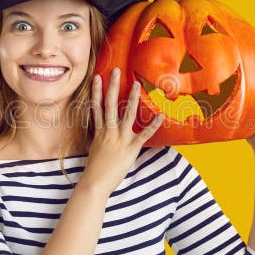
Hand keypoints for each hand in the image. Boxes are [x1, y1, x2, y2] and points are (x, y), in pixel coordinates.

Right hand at [81, 67, 163, 195]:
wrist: (95, 183)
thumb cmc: (94, 168)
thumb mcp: (94, 149)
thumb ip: (99, 137)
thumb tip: (101, 132)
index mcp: (99, 131)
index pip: (96, 107)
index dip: (97, 91)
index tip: (98, 77)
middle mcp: (108, 131)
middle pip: (110, 104)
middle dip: (112, 86)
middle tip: (115, 71)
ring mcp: (120, 139)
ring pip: (127, 114)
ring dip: (132, 99)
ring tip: (136, 85)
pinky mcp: (130, 148)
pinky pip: (143, 135)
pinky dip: (152, 126)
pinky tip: (160, 116)